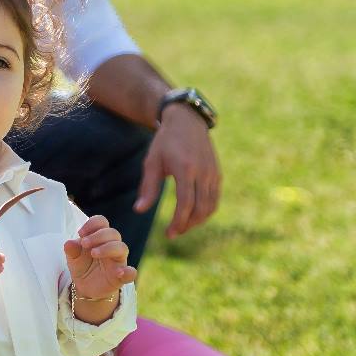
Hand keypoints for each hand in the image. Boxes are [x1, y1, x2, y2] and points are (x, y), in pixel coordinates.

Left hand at [65, 215, 135, 312]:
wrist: (86, 287)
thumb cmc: (82, 266)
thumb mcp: (73, 258)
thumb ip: (72, 250)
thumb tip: (68, 243)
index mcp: (100, 237)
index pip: (102, 222)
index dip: (92, 224)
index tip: (80, 233)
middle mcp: (112, 246)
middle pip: (113, 233)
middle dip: (98, 236)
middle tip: (84, 244)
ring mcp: (118, 261)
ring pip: (122, 248)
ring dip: (108, 248)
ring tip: (94, 253)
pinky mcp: (122, 277)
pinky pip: (131, 273)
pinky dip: (128, 272)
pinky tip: (120, 273)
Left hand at [134, 105, 221, 240]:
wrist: (187, 121)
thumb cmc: (165, 142)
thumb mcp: (152, 162)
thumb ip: (148, 187)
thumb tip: (138, 210)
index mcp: (185, 168)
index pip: (185, 204)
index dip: (178, 223)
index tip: (168, 234)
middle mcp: (202, 172)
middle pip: (200, 209)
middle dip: (187, 225)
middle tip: (174, 233)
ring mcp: (213, 173)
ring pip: (210, 206)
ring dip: (197, 221)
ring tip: (182, 226)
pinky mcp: (217, 174)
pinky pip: (214, 199)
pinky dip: (205, 211)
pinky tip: (193, 215)